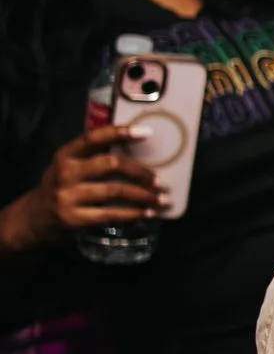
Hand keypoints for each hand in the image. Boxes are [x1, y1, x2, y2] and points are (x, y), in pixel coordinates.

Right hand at [0, 125, 163, 253]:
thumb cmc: (60, 189)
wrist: (32, 220)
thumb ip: (93, 157)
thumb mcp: (68, 167)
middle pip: (111, 164)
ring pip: (115, 190)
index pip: (93, 137)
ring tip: (162, 199)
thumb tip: (136, 148)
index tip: (146, 132)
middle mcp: (65, 172)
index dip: (120, 132)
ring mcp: (67, 196)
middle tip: (161, 180)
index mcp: (65, 155)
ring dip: (144, 195)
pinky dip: (133, 213)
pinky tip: (148, 213)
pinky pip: (111, 214)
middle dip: (141, 172)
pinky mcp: (72, 218)